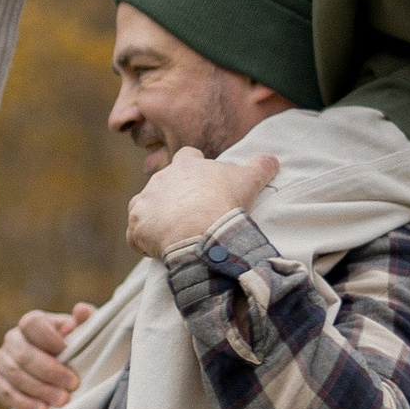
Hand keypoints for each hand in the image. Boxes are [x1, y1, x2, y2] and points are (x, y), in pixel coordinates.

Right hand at [0, 300, 98, 408]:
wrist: (57, 372)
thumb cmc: (72, 349)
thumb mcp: (82, 334)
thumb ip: (86, 321)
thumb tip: (81, 310)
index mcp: (33, 322)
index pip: (32, 323)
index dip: (48, 338)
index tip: (67, 352)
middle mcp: (13, 337)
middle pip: (23, 353)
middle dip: (49, 371)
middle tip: (71, 385)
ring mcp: (2, 359)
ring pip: (14, 374)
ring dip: (39, 389)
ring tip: (60, 401)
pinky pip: (5, 392)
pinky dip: (23, 403)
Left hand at [124, 143, 280, 259]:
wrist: (200, 231)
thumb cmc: (223, 203)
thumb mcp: (249, 180)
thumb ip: (261, 166)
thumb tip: (273, 159)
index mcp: (186, 165)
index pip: (187, 157)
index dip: (194, 169)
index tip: (203, 184)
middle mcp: (160, 179)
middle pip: (164, 184)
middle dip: (174, 198)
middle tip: (192, 215)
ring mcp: (145, 202)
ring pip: (146, 208)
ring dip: (155, 219)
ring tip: (173, 235)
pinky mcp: (136, 226)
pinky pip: (135, 235)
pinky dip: (144, 242)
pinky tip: (159, 251)